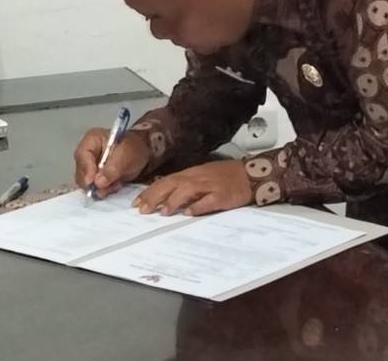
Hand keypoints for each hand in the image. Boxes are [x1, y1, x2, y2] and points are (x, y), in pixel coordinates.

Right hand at [73, 127, 151, 198]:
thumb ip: (112, 169)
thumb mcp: (125, 156)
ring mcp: (88, 166)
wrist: (142, 154)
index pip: (82, 155)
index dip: (86, 170)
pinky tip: (114, 186)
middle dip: (93, 182)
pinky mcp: (93, 177)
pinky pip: (93, 188)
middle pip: (81, 171)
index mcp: (92, 140)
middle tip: (106, 188)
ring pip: (86, 182)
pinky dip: (103, 190)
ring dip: (100, 188)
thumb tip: (98, 182)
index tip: (92, 182)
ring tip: (115, 184)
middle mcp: (86, 153)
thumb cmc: (133, 149)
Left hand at [133, 159, 252, 216]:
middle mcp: (198, 177)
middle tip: (142, 209)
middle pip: (172, 184)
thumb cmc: (226, 176)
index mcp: (192, 174)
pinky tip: (190, 213)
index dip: (150, 191)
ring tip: (162, 212)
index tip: (137, 203)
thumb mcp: (203, 176)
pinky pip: (209, 200)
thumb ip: (186, 185)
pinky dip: (198, 206)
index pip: (166, 181)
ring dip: (174, 201)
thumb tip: (166, 197)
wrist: (251, 174)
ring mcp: (211, 185)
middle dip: (155, 196)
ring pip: (187, 190)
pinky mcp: (223, 195)